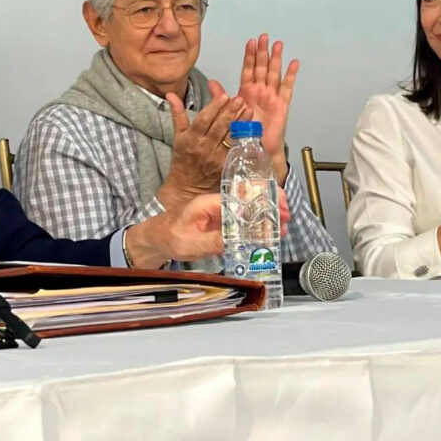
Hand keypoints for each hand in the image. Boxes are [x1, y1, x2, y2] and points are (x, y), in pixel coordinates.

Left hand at [124, 189, 290, 268]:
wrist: (154, 240)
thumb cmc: (167, 237)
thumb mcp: (190, 243)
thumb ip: (214, 241)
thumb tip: (238, 240)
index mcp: (209, 202)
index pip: (241, 197)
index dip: (262, 201)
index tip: (278, 207)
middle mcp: (216, 204)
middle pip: (248, 200)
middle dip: (269, 206)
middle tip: (286, 217)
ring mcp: (218, 214)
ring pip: (247, 212)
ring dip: (265, 217)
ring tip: (282, 227)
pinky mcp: (219, 224)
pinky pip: (241, 223)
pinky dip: (255, 227)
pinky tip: (267, 234)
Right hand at [159, 89, 247, 207]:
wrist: (187, 187)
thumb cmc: (182, 159)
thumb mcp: (178, 136)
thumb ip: (177, 114)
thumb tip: (171, 94)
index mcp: (190, 138)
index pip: (203, 119)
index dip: (214, 107)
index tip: (224, 96)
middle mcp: (203, 147)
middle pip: (218, 127)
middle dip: (230, 112)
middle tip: (239, 99)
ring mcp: (215, 157)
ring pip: (229, 137)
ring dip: (240, 122)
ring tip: (248, 109)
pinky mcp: (225, 165)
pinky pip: (235, 148)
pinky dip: (243, 137)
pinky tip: (250, 128)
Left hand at [236, 34, 298, 183]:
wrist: (256, 149)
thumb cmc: (245, 132)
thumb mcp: (229, 112)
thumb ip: (222, 97)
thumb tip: (211, 82)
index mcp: (247, 92)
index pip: (248, 69)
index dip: (249, 56)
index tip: (250, 41)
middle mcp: (260, 91)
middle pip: (262, 67)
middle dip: (263, 52)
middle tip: (264, 37)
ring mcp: (272, 97)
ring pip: (274, 73)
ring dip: (276, 59)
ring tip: (278, 44)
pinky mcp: (282, 105)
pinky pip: (287, 88)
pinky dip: (291, 75)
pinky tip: (294, 63)